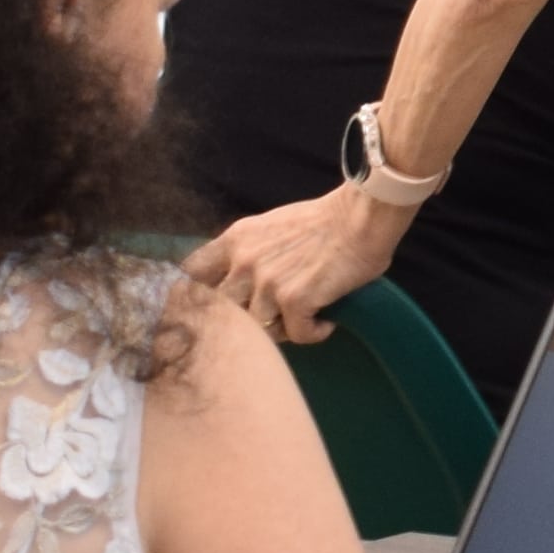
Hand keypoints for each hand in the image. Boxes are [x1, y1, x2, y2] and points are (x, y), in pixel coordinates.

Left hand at [187, 181, 395, 343]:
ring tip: (305, 318)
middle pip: (223, 311)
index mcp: (236, 240)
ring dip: (283, 330)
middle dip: (244, 322)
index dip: (193, 297)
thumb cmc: (324, 221)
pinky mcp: (295, 300)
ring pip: (259, 329)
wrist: (362, 217)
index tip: (207, 309)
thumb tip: (232, 283)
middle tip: (272, 322)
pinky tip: (326, 322)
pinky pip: (297, 336)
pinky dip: (314, 332)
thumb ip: (246, 251)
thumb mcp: (269, 227)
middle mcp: (245, 261)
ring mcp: (268, 282)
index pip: (192, 275)